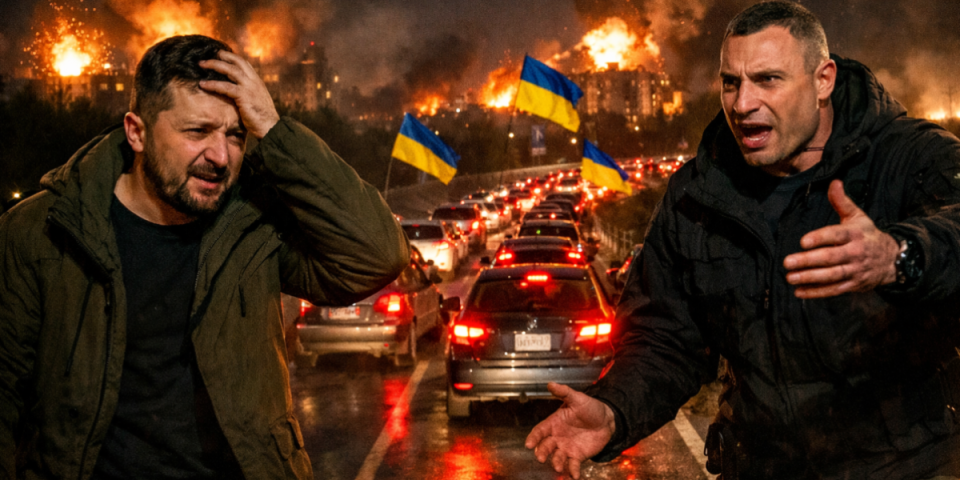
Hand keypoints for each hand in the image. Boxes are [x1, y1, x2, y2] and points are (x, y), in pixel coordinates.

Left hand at [199, 50, 279, 138]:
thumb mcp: (256, 100)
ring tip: (202, 64)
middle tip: (209, 55)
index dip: (232, 57)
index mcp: (257, 81)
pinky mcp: (244, 96)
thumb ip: (248, 93)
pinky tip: (203, 84)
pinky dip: (213, 84)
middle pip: (237, 62)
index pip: (244, 63)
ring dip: (214, 65)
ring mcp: (249, 87)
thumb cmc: (263, 118)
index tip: (220, 55)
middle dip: (222, 56)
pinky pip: (225, 86)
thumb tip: (237, 92)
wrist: (271, 127)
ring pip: (230, 70)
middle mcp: (254, 81)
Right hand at [525, 382, 615, 478]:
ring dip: (556, 463)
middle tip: (541, 458)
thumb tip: (550, 384)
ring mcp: (566, 448)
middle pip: (545, 446)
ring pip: (557, 458)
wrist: (606, 420)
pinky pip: (572, 466)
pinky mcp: (577, 457)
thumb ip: (564, 392)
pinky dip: (572, 472)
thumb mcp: (577, 398)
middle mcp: (557, 437)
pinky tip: (574, 476)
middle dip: (542, 452)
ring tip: (559, 467)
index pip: (540, 431)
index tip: (528, 444)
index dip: (534, 437)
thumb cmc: (589, 408)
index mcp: (554, 423)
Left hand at [783, 179, 898, 298]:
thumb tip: (834, 182)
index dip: (820, 238)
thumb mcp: (858, 217)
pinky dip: (817, 292)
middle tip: (787, 262)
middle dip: (808, 261)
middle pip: (831, 257)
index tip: (803, 242)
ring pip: (831, 276)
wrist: (893, 260)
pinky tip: (799, 291)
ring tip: (790, 277)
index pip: (836, 235)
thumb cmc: (868, 235)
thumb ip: (842, 202)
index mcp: (855, 234)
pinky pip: (834, 290)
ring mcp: (855, 270)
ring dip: (810, 278)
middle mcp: (855, 253)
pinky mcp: (854, 285)